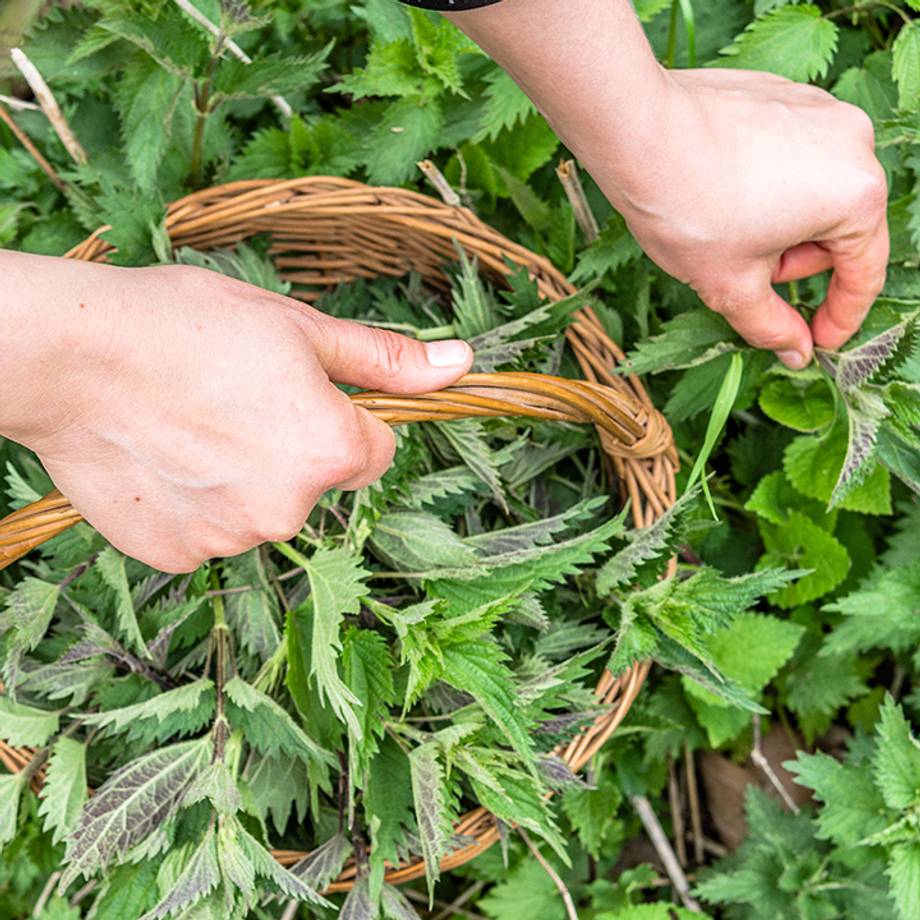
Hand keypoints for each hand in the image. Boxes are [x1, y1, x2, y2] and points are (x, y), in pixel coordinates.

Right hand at [2, 257, 471, 571]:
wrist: (69, 354)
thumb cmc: (186, 326)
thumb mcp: (299, 328)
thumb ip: (387, 360)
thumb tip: (463, 365)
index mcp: (334, 452)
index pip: (375, 453)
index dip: (340, 419)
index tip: (293, 394)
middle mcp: (292, 510)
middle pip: (314, 485)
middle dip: (288, 450)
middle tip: (230, 400)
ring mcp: (230, 538)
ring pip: (259, 509)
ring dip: (238, 478)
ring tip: (187, 424)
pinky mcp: (176, 554)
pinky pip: (206, 531)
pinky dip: (192, 503)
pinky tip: (160, 458)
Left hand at [591, 69, 888, 367]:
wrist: (636, 131)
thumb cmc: (687, 209)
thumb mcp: (731, 285)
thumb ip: (771, 325)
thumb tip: (798, 352)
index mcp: (855, 194)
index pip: (863, 272)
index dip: (839, 318)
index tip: (816, 342)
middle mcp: (852, 143)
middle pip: (838, 231)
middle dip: (792, 263)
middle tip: (742, 273)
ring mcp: (819, 111)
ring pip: (812, 194)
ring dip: (777, 228)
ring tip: (723, 230)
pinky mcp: (784, 95)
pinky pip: (789, 158)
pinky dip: (764, 189)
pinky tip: (718, 196)